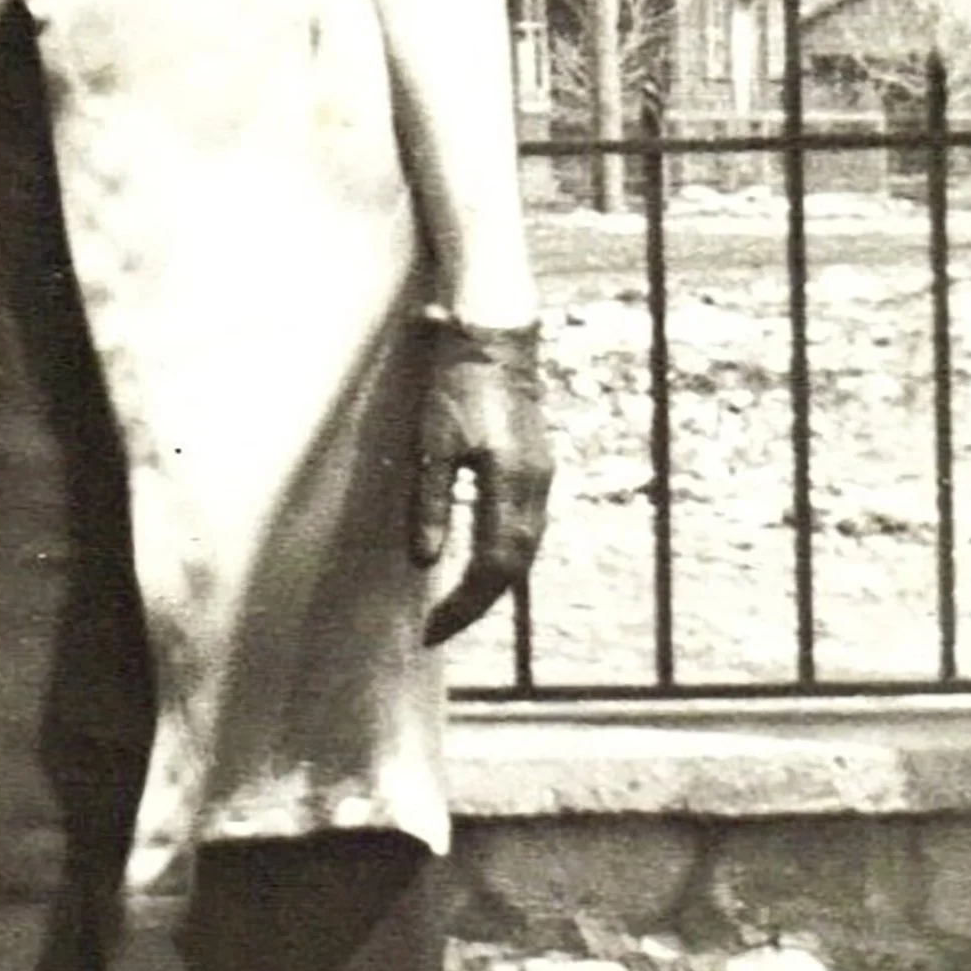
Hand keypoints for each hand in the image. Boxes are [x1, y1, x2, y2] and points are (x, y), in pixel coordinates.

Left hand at [412, 315, 552, 644]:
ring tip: (458, 606)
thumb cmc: (455, 387)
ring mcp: (542, 478)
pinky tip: (482, 565)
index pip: (494, 565)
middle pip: (515, 566)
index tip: (435, 629)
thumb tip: (427, 562)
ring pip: (526, 549)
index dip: (466, 604)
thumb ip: (432, 504)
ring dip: (495, 583)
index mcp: (511, 483)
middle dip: (479, 602)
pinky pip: (527, 528)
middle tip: (442, 628)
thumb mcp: (432, 445)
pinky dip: (505, 556)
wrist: (493, 341)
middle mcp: (537, 487)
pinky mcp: (538, 469)